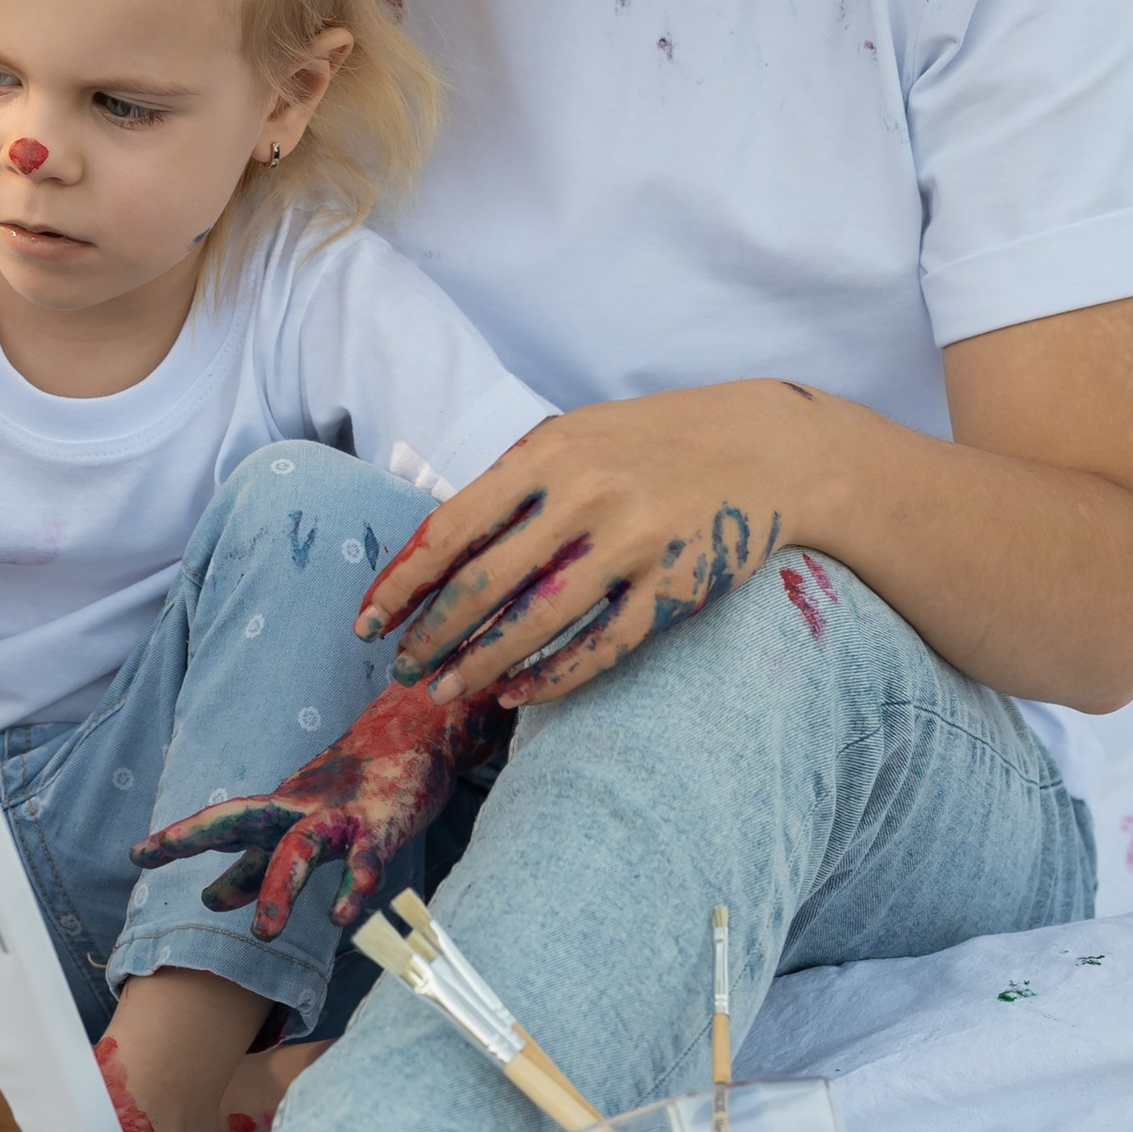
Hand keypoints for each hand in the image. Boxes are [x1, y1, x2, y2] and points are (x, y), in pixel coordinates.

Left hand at [130, 675, 508, 937]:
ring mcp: (340, 816)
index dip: (179, 838)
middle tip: (158, 867)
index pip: (221, 822)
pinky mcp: (382, 827)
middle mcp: (300, 808)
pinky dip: (354, 887)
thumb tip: (213, 896)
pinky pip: (365, 862)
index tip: (136, 855)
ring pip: (300, 849)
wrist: (420, 734)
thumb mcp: (297, 823)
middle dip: (200, 840)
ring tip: (262, 932)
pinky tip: (341, 916)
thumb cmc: (354, 786)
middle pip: (241, 820)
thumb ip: (256, 861)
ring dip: (279, 888)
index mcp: (278, 808)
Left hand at [353, 383, 829, 709]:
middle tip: (401, 669)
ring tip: (444, 690)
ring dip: (479, 665)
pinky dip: (551, 678)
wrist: (764, 447)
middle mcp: (586, 498)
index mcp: (548, 454)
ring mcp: (633, 546)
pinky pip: (600, 649)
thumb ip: (509, 487)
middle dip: (432, 635)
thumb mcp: (572, 438)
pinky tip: (515, 693)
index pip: (452, 529)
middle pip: (485, 585)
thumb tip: (431, 554)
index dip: (402, 582)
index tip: (368, 619)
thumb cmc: (647, 443)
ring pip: (535, 625)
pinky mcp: (674, 588)